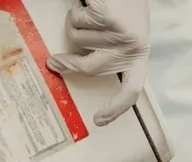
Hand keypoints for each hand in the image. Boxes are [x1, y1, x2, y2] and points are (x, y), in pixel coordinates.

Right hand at [46, 0, 151, 126]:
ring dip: (76, 23)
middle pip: (91, 69)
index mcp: (138, 53)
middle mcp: (133, 45)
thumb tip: (74, 69)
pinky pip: (77, 23)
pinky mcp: (108, 18)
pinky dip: (76, 11)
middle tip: (53, 61)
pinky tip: (89, 3)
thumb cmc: (122, 3)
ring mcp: (121, 33)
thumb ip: (109, 51)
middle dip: (67, 64)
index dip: (116, 108)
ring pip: (78, 40)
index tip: (99, 120)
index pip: (132, 89)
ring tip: (89, 11)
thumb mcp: (123, 31)